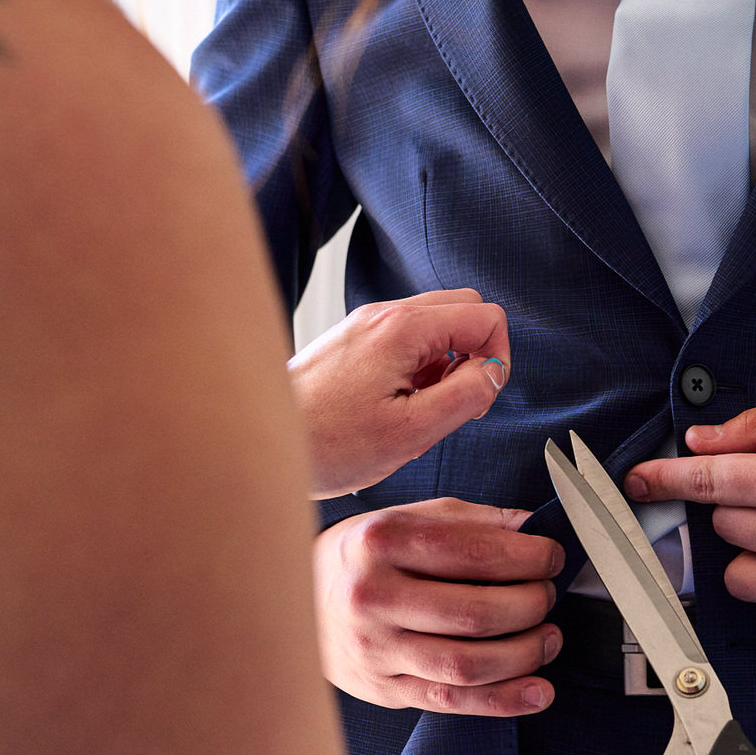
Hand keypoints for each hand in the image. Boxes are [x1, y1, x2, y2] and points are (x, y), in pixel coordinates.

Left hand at [289, 289, 512, 498]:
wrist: (259, 441)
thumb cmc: (324, 443)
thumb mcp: (411, 431)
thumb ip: (465, 396)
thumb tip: (494, 373)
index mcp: (402, 329)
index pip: (485, 316)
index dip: (496, 358)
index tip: (478, 396)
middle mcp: (383, 316)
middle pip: (462, 311)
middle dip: (474, 356)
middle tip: (455, 403)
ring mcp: (366, 326)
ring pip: (435, 328)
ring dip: (444, 368)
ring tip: (417, 413)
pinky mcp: (353, 343)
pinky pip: (405, 343)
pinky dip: (416, 372)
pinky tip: (395, 410)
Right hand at [314, 498, 564, 714]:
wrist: (294, 600)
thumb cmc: (365, 556)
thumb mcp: (408, 518)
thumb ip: (471, 521)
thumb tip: (530, 529)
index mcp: (381, 542)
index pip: (473, 552)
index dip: (528, 557)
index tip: (551, 557)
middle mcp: (373, 598)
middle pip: (476, 613)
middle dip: (532, 606)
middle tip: (548, 596)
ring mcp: (375, 650)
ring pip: (468, 664)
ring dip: (525, 654)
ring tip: (549, 638)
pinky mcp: (382, 690)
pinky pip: (453, 702)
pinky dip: (505, 701)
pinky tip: (538, 691)